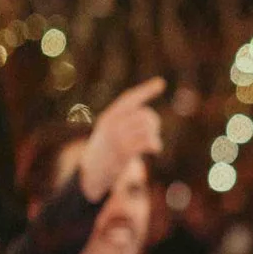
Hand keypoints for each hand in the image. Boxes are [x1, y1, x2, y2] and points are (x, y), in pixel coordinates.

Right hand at [78, 78, 166, 201]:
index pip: (129, 99)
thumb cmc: (105, 149)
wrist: (91, 171)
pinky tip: (155, 149)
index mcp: (109, 116)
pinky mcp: (124, 152)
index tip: (161, 83)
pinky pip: (146, 142)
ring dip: (154, 135)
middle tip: (153, 131)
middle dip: (153, 122)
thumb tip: (151, 119)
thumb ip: (125, 121)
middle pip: (144, 114)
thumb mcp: (109, 131)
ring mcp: (117, 138)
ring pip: (147, 128)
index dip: (146, 90)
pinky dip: (155, 144)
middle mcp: (112, 124)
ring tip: (153, 142)